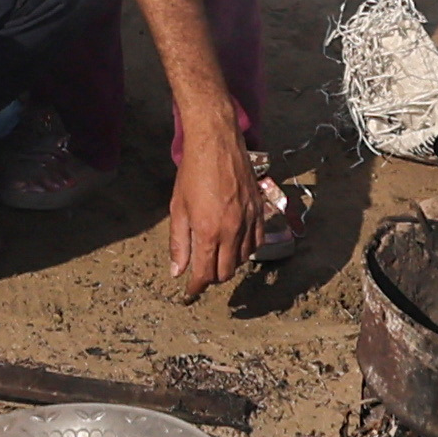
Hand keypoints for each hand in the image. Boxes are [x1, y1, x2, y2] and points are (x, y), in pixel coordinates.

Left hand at [158, 115, 255, 299]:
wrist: (216, 143)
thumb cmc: (192, 173)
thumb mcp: (178, 208)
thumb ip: (179, 243)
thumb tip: (178, 271)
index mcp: (208, 231)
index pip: (205, 274)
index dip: (196, 287)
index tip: (190, 293)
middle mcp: (232, 230)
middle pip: (226, 272)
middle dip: (212, 278)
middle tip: (202, 273)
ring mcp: (249, 221)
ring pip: (243, 259)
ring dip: (229, 264)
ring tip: (217, 257)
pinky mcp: (259, 211)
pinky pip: (258, 242)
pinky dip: (247, 249)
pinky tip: (236, 244)